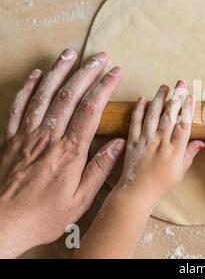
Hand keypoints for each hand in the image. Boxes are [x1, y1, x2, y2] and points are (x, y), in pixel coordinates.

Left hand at [0, 49, 124, 257]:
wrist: (3, 224)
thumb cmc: (44, 215)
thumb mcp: (80, 200)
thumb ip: (100, 169)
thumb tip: (119, 144)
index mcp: (69, 152)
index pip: (90, 110)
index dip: (104, 87)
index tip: (115, 72)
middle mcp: (48, 138)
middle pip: (68, 96)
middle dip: (86, 72)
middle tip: (99, 57)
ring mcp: (27, 136)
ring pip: (44, 95)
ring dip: (58, 72)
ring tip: (69, 54)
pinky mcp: (10, 139)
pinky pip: (18, 107)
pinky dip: (27, 88)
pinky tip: (36, 75)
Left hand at [115, 80, 204, 206]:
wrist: (136, 193)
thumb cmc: (160, 185)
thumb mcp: (180, 172)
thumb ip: (190, 155)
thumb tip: (201, 142)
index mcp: (174, 151)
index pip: (183, 126)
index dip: (187, 110)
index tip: (190, 96)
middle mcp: (160, 143)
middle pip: (169, 116)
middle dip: (175, 98)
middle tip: (180, 83)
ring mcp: (145, 141)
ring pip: (152, 116)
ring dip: (159, 99)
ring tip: (164, 86)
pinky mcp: (132, 142)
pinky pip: (135, 123)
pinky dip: (138, 110)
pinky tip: (142, 99)